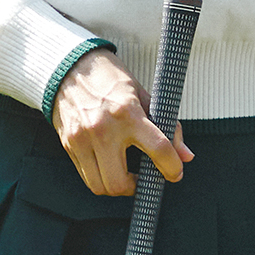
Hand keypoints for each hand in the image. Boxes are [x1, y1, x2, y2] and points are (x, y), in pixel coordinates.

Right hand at [51, 47, 192, 196]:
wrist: (71, 67)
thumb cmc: (111, 80)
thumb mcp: (144, 96)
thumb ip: (168, 127)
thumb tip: (185, 156)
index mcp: (128, 113)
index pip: (159, 149)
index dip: (172, 168)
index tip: (175, 173)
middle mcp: (103, 128)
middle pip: (120, 182)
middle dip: (136, 187)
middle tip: (142, 178)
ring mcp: (82, 139)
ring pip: (100, 186)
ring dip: (116, 187)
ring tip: (124, 175)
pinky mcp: (68, 144)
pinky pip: (85, 175)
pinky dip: (100, 177)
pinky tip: (107, 165)